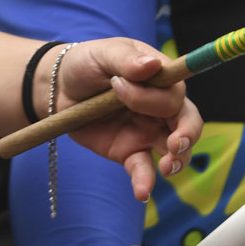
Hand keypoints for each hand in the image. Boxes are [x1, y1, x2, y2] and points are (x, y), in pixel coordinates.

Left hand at [55, 39, 200, 200]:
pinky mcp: (128, 151)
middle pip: (187, 122)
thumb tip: (151, 65)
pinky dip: (145, 181)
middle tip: (176, 144)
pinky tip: (143, 192)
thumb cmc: (87, 63)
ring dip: (178, 160)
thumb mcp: (104, 53)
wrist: (57, 88)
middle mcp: (161, 107)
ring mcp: (147, 131)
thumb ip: (127, 59)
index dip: (166, 99)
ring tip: (167, 167)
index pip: (176, 92)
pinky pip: (143, 168)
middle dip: (187, 134)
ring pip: (176, 149)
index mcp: (161, 80)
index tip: (142, 98)